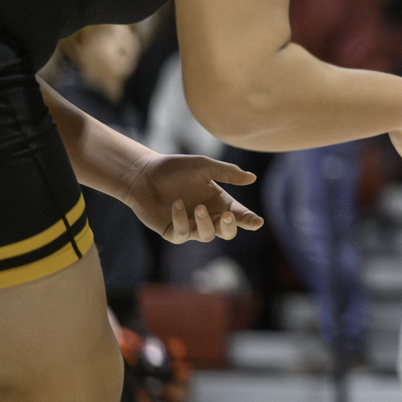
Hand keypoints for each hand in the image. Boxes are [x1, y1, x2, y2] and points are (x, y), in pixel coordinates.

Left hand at [120, 152, 263, 243]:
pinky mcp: (173, 232)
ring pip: (207, 235)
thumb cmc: (176, 168)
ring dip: (205, 223)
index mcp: (219, 202)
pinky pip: (183, 233)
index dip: (249, 220)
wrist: (144, 174)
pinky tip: (176, 204)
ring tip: (198, 207)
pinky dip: (181, 220)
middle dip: (229, 227)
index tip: (257, 223)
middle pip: (227, 232)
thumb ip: (227, 172)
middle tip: (227, 216)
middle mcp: (208, 216)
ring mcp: (191, 226)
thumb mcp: (204, 166)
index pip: (239, 215)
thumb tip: (252, 178)